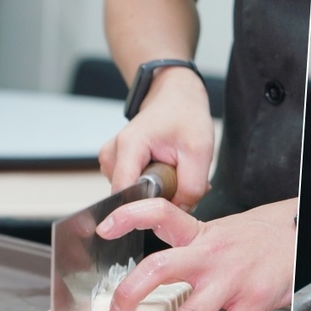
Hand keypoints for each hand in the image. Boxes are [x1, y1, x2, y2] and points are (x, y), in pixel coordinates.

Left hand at [96, 198, 296, 310]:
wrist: (303, 234)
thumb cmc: (257, 238)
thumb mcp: (218, 230)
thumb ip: (188, 244)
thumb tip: (150, 268)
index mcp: (200, 234)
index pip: (159, 213)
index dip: (128, 217)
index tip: (104, 230)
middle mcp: (211, 255)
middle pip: (160, 268)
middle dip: (130, 293)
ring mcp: (232, 279)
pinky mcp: (255, 301)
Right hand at [98, 68, 214, 211]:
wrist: (174, 96)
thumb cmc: (185, 116)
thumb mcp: (200, 151)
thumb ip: (191, 187)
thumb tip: (178, 212)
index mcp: (129, 146)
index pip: (124, 194)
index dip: (144, 210)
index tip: (165, 214)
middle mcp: (112, 154)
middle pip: (129, 197)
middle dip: (157, 198)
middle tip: (180, 180)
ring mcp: (110, 160)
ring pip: (132, 194)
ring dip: (156, 191)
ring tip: (172, 170)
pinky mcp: (114, 165)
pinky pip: (132, 187)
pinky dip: (151, 185)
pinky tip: (163, 170)